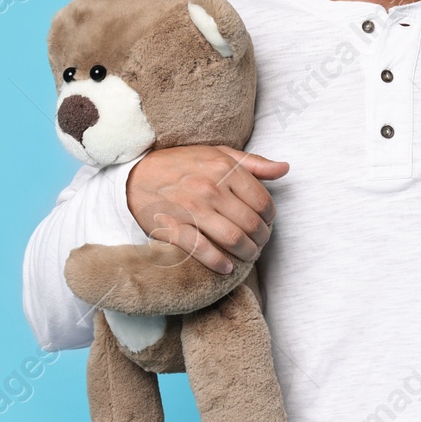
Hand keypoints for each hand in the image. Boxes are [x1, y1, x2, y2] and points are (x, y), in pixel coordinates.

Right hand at [125, 145, 288, 273]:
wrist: (136, 175)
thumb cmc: (182, 165)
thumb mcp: (217, 154)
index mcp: (223, 168)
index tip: (267, 223)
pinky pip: (203, 250)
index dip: (271, 218)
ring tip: (247, 255)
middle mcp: (209, 187)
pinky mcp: (173, 227)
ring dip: (246, 253)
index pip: (263, 201)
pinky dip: (219, 263)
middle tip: (259, 244)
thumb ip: (253, 163)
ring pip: (233, 239)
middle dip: (261, 239)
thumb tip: (284, 168)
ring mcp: (191, 209)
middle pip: (251, 223)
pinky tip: (227, 266)